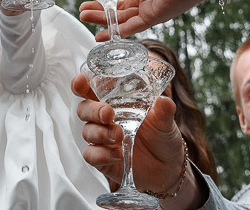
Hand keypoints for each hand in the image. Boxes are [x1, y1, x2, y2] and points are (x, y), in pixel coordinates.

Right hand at [73, 72, 188, 194]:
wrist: (169, 167)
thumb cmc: (162, 137)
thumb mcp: (165, 121)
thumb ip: (164, 111)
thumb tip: (164, 100)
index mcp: (115, 103)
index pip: (91, 90)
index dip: (81, 84)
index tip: (80, 82)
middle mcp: (105, 120)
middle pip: (84, 109)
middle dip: (93, 110)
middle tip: (109, 114)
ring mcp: (103, 140)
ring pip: (87, 132)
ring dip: (100, 132)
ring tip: (119, 135)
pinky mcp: (103, 160)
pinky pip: (90, 155)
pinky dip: (101, 154)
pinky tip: (117, 154)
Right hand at [77, 0, 210, 37]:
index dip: (105, 0)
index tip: (88, 1)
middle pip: (119, 9)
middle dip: (100, 11)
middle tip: (82, 13)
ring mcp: (150, 10)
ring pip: (122, 18)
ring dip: (104, 20)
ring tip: (84, 17)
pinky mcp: (154, 18)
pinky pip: (133, 27)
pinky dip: (117, 32)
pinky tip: (101, 36)